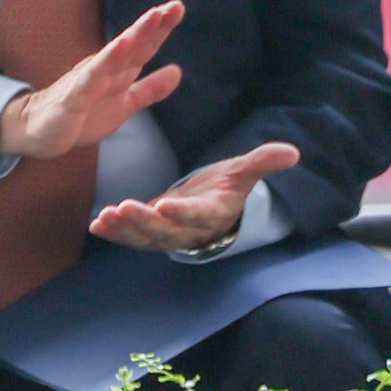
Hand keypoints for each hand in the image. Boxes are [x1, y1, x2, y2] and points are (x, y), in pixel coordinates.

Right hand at [0, 0, 187, 166]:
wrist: (39, 130)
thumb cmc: (81, 113)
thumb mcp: (123, 102)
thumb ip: (149, 89)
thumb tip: (177, 71)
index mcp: (116, 69)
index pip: (142, 46)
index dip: (160, 29)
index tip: (177, 8)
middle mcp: (103, 68)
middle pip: (131, 44)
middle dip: (151, 25)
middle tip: (174, 6)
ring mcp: (87, 80)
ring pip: (114, 56)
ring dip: (133, 36)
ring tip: (152, 18)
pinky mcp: (73, 97)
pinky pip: (91, 78)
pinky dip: (105, 63)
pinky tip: (118, 48)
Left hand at [91, 147, 298, 256]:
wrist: (213, 207)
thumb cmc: (227, 187)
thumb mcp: (242, 173)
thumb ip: (262, 162)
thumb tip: (293, 153)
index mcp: (211, 213)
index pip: (196, 215)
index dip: (182, 212)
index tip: (165, 205)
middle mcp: (188, 230)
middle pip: (165, 230)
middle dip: (144, 221)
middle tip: (123, 208)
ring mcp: (167, 234)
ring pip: (144, 236)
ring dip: (124, 228)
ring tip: (106, 217)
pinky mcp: (150, 233)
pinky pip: (131, 237)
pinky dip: (114, 232)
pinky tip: (98, 224)